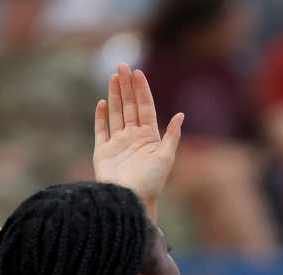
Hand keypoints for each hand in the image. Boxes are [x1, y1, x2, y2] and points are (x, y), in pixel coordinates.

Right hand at [93, 64, 183, 216]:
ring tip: (113, 77)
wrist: (130, 199)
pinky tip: (103, 102)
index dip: (142, 90)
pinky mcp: (103, 151)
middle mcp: (134, 138)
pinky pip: (101, 130)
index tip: (138, 73)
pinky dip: (101, 116)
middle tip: (122, 66)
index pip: (146, 108)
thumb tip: (181, 115)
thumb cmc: (151, 182)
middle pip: (130, 106)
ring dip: (115, 95)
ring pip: (116, 113)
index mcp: (150, 138)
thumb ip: (172, 135)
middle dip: (127, 86)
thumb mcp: (166, 157)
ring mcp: (118, 144)